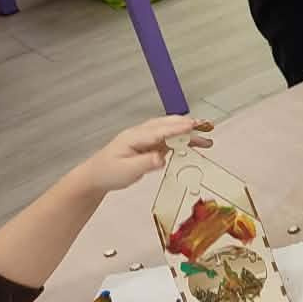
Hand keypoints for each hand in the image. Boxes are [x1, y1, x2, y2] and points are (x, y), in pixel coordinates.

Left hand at [77, 116, 207, 192]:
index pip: (159, 130)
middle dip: (188, 125)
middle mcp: (141, 134)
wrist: (95, 177)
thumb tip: (162, 158)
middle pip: (167, 125)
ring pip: (169, 131)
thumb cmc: (108, 173)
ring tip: (206, 139)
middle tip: (207, 127)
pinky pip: (168, 139)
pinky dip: (182, 140)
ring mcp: (145, 139)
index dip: (177, 128)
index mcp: (134, 137)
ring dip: (188, 133)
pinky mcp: (149, 146)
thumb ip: (145, 163)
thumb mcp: (127, 171)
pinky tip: (192, 144)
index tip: (193, 126)